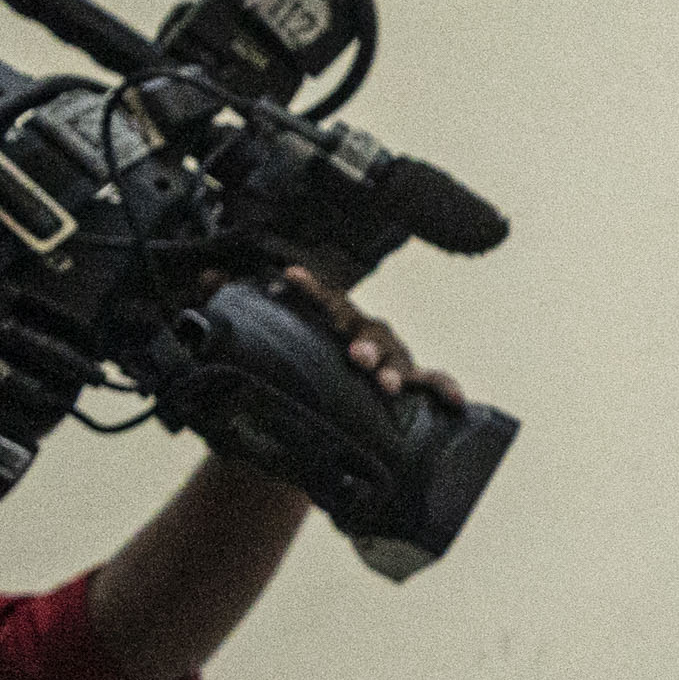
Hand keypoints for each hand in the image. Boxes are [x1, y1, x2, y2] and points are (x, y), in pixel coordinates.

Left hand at [262, 262, 462, 410]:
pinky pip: (434, 382)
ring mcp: (394, 358)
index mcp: (341, 322)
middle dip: (362, 345)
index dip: (311, 290)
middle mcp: (370, 336)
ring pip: (397, 361)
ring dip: (392, 372)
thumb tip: (223, 279)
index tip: (292, 276)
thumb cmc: (312, 364)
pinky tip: (456, 402)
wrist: (344, 397)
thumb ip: (259, 312)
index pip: (327, 301)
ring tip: (388, 386)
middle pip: (367, 335)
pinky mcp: (413, 381)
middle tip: (356, 355)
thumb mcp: (285, 339)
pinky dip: (446, 389)